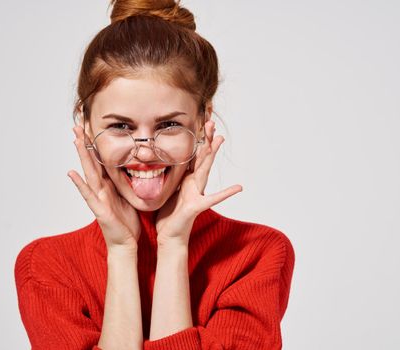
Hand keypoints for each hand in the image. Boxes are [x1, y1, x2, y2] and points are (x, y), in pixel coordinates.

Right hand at [67, 125, 139, 249]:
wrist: (126, 243)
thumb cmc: (128, 222)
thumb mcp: (131, 195)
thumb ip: (131, 181)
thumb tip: (141, 166)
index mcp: (110, 184)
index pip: (101, 159)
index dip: (96, 143)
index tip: (92, 126)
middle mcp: (101, 188)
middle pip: (91, 161)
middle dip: (85, 142)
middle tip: (77, 124)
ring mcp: (98, 198)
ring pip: (88, 172)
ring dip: (81, 155)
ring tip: (75, 138)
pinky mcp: (99, 209)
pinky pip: (88, 194)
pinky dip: (79, 184)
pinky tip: (71, 173)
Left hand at [155, 120, 242, 245]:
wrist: (169, 236)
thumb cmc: (168, 216)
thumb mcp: (166, 191)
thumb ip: (169, 177)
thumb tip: (161, 162)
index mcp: (186, 180)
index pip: (192, 156)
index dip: (196, 140)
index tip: (199, 123)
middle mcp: (194, 184)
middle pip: (201, 157)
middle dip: (206, 139)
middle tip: (211, 122)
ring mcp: (197, 193)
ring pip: (205, 169)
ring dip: (212, 153)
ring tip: (220, 138)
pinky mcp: (197, 206)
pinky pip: (213, 199)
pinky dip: (226, 193)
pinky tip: (238, 187)